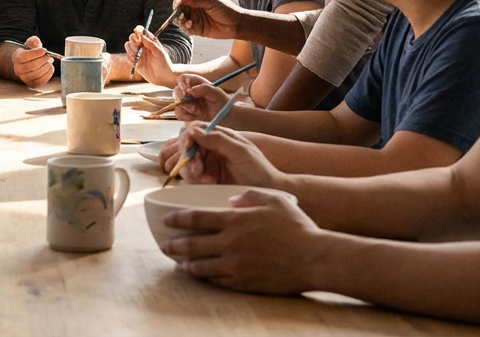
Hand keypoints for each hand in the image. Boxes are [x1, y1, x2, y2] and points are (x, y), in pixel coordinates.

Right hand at [10, 36, 54, 87]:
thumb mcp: (31, 44)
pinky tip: (50, 69)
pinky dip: (47, 75)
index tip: (44, 50)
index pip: (26, 56)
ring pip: (36, 74)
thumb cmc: (30, 53)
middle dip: (43, 61)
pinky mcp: (31, 84)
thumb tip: (37, 42)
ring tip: (50, 63)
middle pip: (32, 66)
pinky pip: (40, 81)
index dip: (36, 53)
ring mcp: (24, 78)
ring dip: (46, 68)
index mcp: (16, 57)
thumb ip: (34, 41)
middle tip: (49, 57)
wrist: (27, 64)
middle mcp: (18, 69)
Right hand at [124, 27, 176, 84]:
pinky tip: (138, 63)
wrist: (163, 77)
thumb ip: (150, 44)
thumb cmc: (164, 63)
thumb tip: (142, 36)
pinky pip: (127, 56)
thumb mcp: (159, 52)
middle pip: (132, 37)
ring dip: (130, 50)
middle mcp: (143, 46)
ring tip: (137, 56)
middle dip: (133, 41)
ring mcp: (138, 54)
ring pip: (127, 46)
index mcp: (149, 41)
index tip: (137, 34)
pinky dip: (130, 58)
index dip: (138, 31)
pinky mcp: (135, 62)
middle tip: (137, 47)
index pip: (141, 31)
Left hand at [160, 189, 324, 294]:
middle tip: (163, 245)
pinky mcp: (243, 282)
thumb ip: (249, 196)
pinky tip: (201, 273)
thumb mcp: (275, 200)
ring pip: (200, 266)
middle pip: (191, 245)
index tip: (166, 219)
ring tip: (178, 261)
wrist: (316, 259)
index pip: (196, 218)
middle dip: (173, 245)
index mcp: (235, 221)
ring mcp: (236, 265)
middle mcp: (230, 244)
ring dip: (185, 263)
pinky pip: (217, 280)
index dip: (177, 218)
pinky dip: (205, 276)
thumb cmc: (298, 227)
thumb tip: (230, 201)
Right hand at [161, 123, 281, 186]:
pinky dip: (195, 181)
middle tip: (197, 171)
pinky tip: (209, 184)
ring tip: (207, 181)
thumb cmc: (259, 169)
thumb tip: (194, 130)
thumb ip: (218, 139)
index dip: (188, 137)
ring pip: (187, 163)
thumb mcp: (240, 151)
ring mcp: (208, 165)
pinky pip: (191, 178)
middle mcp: (212, 149)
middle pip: (188, 147)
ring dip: (192, 172)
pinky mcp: (206, 179)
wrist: (268, 193)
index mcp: (220, 137)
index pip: (196, 129)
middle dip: (189, 159)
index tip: (188, 147)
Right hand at [172, 73, 229, 121]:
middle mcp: (190, 93)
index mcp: (197, 84)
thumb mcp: (217, 93)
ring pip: (176, 103)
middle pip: (176, 90)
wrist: (227, 117)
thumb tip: (190, 90)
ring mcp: (188, 104)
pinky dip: (185, 116)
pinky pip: (179, 114)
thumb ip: (204, 89)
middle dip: (180, 95)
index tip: (186, 88)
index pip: (184, 78)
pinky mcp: (188, 114)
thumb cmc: (223, 102)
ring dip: (184, 106)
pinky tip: (194, 117)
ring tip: (195, 110)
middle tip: (186, 98)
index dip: (182, 82)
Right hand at [174, 0, 246, 39]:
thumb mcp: (211, 1)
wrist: (237, 24)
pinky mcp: (198, 30)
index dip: (178, 1)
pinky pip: (187, 29)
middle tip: (180, 15)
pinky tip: (191, 25)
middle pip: (180, 10)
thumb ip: (195, 0)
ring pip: (181, 20)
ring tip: (187, 21)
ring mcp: (196, 20)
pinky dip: (186, 28)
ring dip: (181, 21)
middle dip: (178, 12)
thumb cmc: (226, 10)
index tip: (177, 6)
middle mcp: (195, 9)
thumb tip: (180, 0)